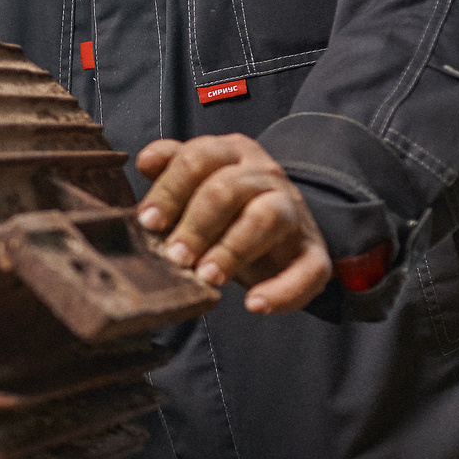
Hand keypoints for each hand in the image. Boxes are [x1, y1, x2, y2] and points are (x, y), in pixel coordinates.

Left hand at [134, 134, 331, 313]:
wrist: (280, 235)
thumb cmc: (226, 210)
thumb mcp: (198, 184)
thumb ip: (171, 168)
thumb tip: (146, 162)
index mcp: (233, 153)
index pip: (198, 158)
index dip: (169, 190)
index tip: (148, 223)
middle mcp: (266, 176)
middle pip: (228, 188)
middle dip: (195, 225)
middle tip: (174, 257)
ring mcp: (294, 212)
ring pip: (267, 218)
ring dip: (232, 250)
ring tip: (207, 277)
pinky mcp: (313, 252)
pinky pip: (308, 270)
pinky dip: (283, 291)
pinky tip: (255, 304)